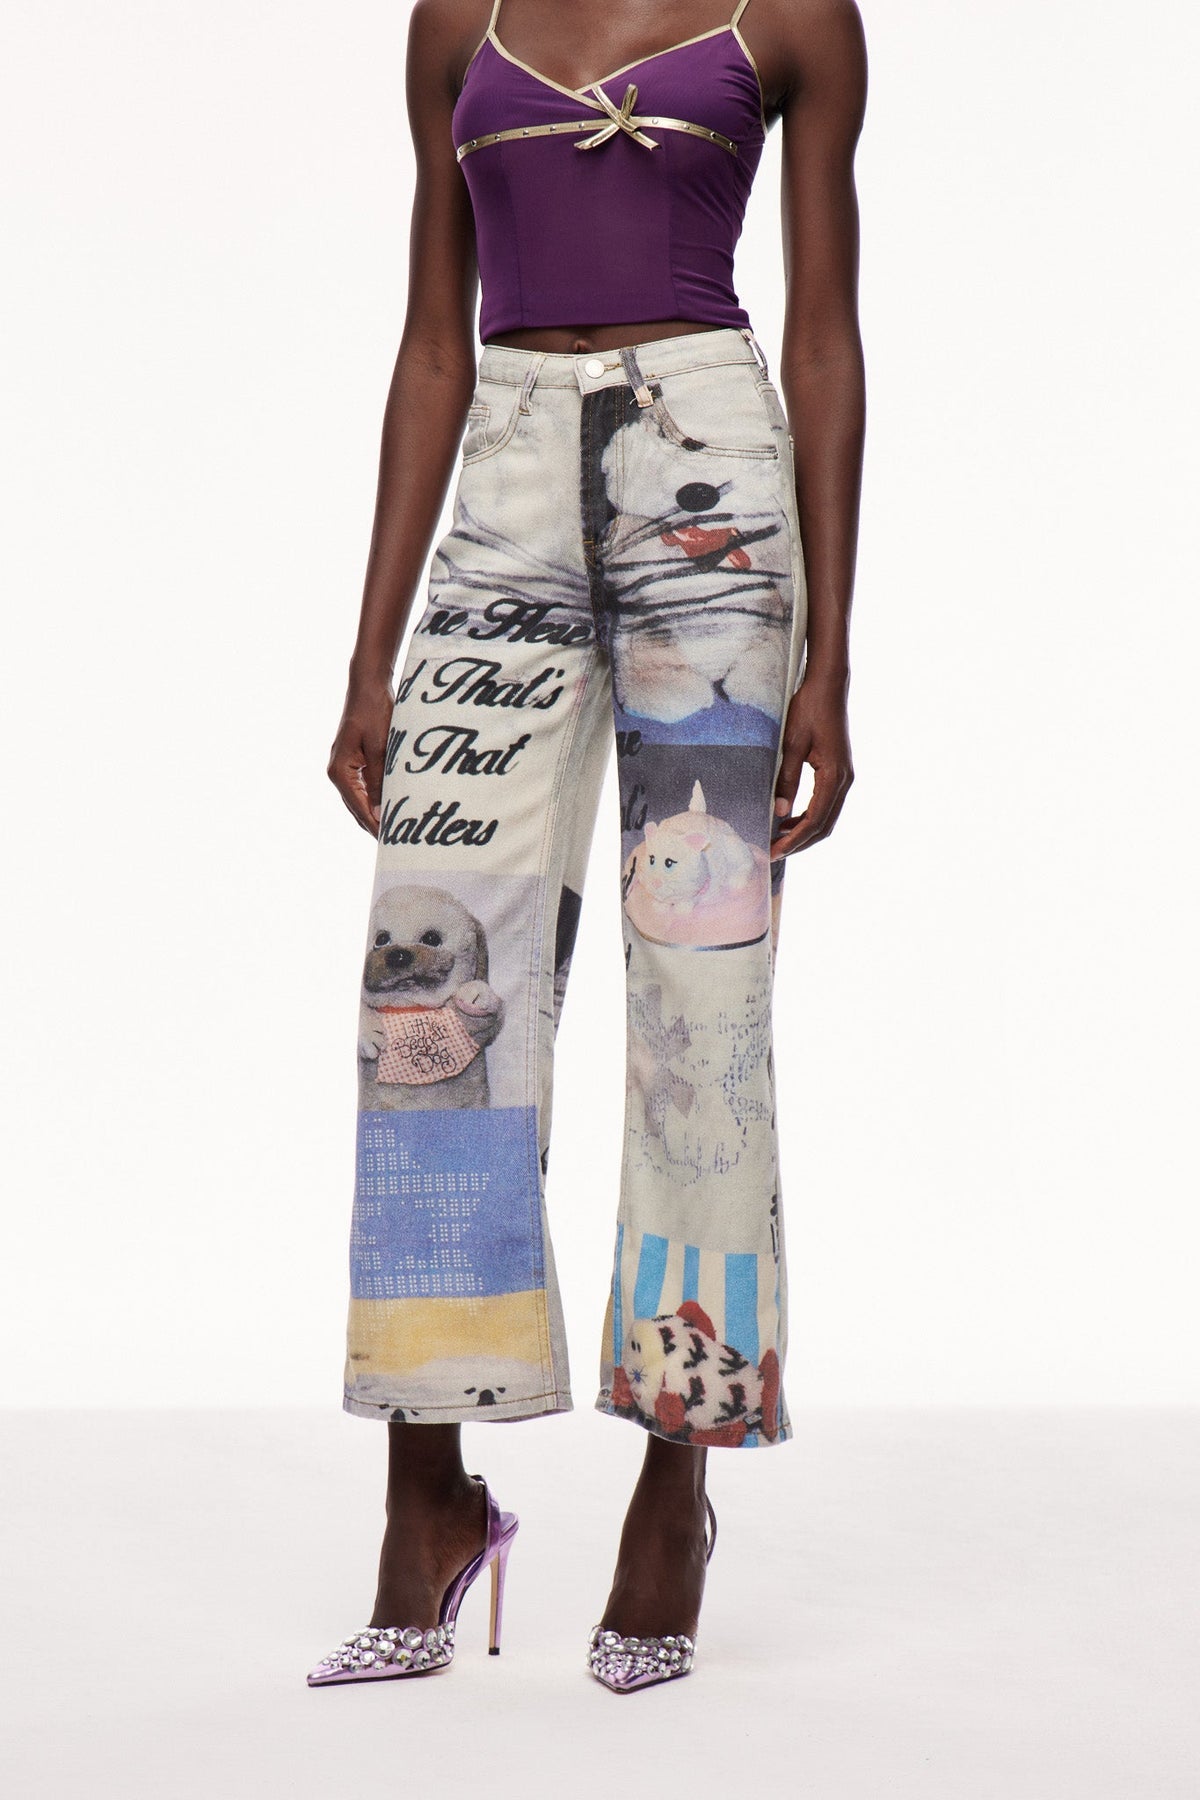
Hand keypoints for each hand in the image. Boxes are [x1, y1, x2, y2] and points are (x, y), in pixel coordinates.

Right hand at [328, 679, 393, 834]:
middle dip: (373, 825)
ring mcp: (344, 767)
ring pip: (359, 800)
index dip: (374, 825)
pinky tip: (388, 808)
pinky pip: (362, 788)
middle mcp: (337, 772)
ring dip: (373, 815)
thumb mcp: (380, 747)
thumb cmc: (374, 712)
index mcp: (339, 771)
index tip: (390, 842)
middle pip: (356, 808)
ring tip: (392, 832)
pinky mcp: (353, 761)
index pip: (359, 807)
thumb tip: (379, 811)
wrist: (368, 686)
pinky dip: (374, 800)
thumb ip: (379, 780)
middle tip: (394, 845)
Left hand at [771, 675, 853, 856]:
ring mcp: (844, 777)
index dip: (793, 840)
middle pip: (824, 826)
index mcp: (834, 776)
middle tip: (772, 853)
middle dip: (798, 843)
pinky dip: (808, 817)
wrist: (828, 686)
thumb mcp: (792, 743)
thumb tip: (778, 812)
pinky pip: (825, 804)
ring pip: (826, 818)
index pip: (814, 820)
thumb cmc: (808, 709)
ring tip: (777, 839)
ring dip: (803, 832)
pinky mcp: (838, 772)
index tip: (773, 852)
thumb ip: (786, 779)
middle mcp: (844, 780)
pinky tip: (788, 819)